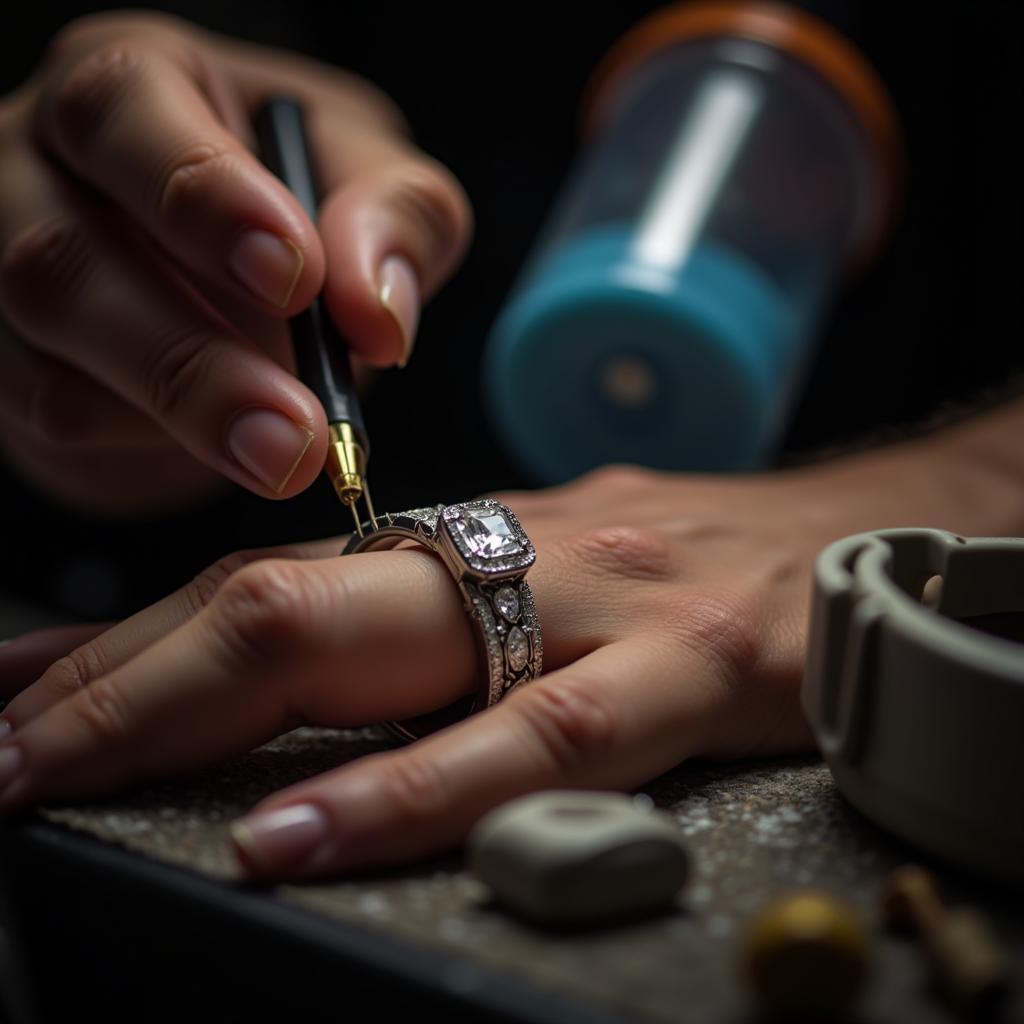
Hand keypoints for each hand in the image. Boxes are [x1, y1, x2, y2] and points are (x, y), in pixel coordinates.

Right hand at [0, 12, 470, 514]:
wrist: (237, 287)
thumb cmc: (300, 207)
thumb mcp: (369, 183)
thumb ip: (396, 220)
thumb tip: (379, 314)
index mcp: (138, 87)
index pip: (127, 111)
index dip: (206, 198)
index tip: (296, 278)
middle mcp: (43, 159)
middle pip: (65, 251)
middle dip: (193, 354)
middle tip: (297, 427)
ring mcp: (5, 256)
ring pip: (54, 345)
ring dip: (178, 410)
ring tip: (283, 456)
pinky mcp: (8, 352)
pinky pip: (51, 405)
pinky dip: (142, 435)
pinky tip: (212, 434)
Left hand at [0, 444, 972, 879]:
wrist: (863, 530)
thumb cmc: (698, 561)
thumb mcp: (546, 567)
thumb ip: (439, 612)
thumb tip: (315, 653)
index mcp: (475, 538)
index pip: (270, 575)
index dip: (135, 635)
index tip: (25, 687)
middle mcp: (511, 555)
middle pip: (282, 601)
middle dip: (119, 679)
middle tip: (0, 746)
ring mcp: (595, 608)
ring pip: (374, 646)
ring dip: (195, 713)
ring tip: (64, 774)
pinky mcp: (686, 669)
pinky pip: (531, 737)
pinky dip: (405, 789)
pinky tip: (295, 836)